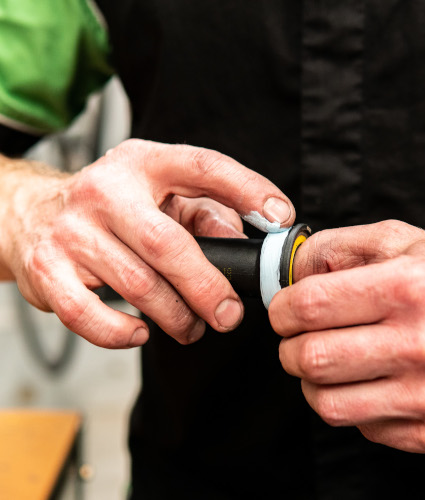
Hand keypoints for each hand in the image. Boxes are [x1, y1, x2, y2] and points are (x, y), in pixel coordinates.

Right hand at [0, 139, 294, 347]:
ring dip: (175, 317)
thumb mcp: (158, 194)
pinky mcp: (47, 269)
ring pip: (137, 286)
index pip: (202, 166)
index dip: (247, 188)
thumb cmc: (112, 207)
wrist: (32, 213)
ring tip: (191, 325)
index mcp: (142, 164)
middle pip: (168, 245)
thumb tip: (241, 241)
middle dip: (208, 288)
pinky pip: (89, 315)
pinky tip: (140, 333)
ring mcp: (71, 230)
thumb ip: (204, 212)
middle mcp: (105, 190)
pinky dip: (121, 334)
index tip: (280, 216)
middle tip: (230, 315)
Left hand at [270, 220, 424, 453]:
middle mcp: (422, 344)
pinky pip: (360, 425)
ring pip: (325, 402)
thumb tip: (289, 273)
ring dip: (312, 380)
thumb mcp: (400, 241)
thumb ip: (335, 247)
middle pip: (310, 358)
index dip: (281, 309)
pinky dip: (350, 401)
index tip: (283, 310)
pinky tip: (369, 378)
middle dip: (288, 346)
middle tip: (299, 336)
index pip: (310, 306)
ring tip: (329, 358)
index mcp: (411, 288)